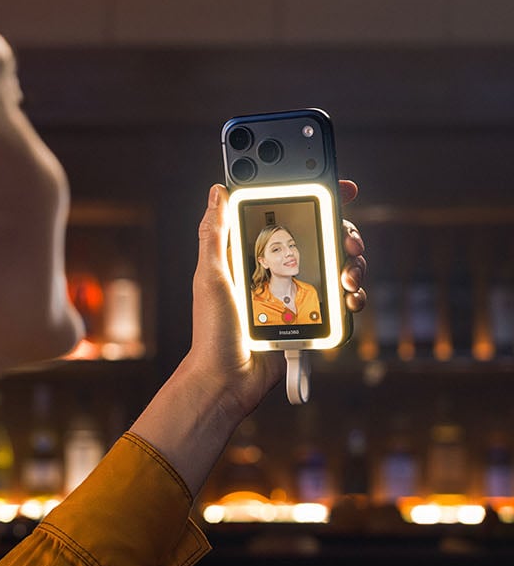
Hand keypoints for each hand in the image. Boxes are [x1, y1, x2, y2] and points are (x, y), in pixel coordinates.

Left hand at [190, 180, 367, 419]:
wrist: (229, 378)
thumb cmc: (213, 330)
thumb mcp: (211, 276)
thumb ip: (215, 234)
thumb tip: (218, 191)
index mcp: (257, 255)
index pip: (290, 217)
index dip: (316, 199)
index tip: (339, 187)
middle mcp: (282, 269)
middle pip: (325, 237)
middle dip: (345, 232)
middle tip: (348, 240)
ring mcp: (300, 292)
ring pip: (341, 265)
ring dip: (354, 264)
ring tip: (349, 276)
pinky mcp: (314, 316)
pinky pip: (344, 300)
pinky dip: (354, 295)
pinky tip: (351, 298)